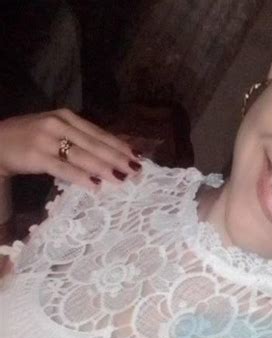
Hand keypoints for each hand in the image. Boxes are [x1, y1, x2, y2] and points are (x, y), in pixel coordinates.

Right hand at [0, 109, 142, 189]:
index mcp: (68, 116)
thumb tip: (113, 154)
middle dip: (118, 158)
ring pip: (83, 156)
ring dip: (104, 168)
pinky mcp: (37, 155)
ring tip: (122, 179)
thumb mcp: (58, 131)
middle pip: (95, 144)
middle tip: (136, 171)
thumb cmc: (32, 139)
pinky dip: (81, 177)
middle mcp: (59, 124)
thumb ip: (82, 139)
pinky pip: (64, 168)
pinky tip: (95, 185)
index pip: (100, 133)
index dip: (120, 146)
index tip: (138, 157)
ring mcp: (47, 139)